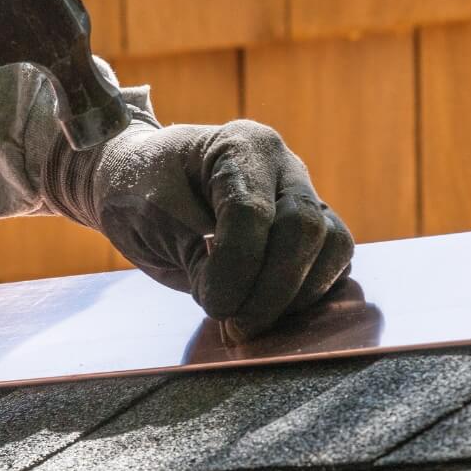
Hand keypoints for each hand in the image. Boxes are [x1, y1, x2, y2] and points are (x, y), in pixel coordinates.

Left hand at [44, 119, 354, 336]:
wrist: (136, 184)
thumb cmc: (137, 191)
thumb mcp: (152, 219)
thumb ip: (197, 256)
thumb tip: (239, 304)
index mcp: (240, 145)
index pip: (252, 213)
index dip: (236, 268)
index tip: (212, 305)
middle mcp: (283, 166)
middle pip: (305, 229)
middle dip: (272, 289)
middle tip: (235, 326)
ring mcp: (303, 195)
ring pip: (334, 246)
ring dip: (296, 295)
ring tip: (249, 320)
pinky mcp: (310, 230)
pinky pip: (333, 263)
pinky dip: (306, 295)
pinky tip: (267, 312)